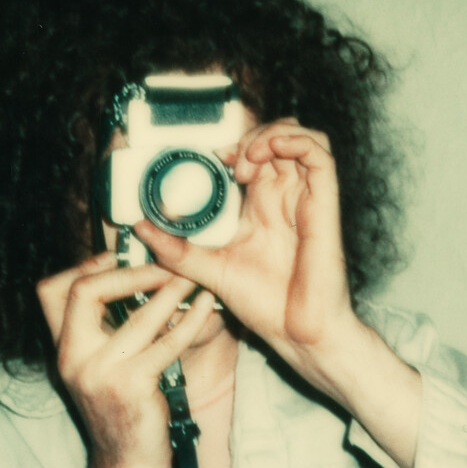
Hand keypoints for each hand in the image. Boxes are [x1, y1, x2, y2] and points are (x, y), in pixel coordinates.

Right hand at [37, 251, 217, 467]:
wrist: (126, 464)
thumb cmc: (122, 410)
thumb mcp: (99, 367)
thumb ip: (103, 329)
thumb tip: (131, 278)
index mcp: (63, 349)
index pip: (51, 291)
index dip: (83, 266)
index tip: (116, 257)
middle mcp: (73, 358)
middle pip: (84, 292)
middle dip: (126, 271)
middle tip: (161, 265)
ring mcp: (100, 373)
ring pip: (136, 315)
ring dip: (169, 291)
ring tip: (191, 278)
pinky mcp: (132, 386)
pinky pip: (166, 342)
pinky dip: (190, 321)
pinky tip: (205, 308)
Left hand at [136, 120, 421, 467]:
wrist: (300, 334)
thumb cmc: (266, 306)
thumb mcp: (210, 271)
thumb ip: (178, 250)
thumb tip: (141, 227)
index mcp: (263, 207)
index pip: (257, 155)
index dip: (235, 144)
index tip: (211, 159)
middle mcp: (287, 197)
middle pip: (279, 138)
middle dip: (251, 135)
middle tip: (227, 159)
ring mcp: (308, 198)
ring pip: (303, 137)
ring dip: (272, 133)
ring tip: (246, 157)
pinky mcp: (325, 204)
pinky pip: (321, 154)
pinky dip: (295, 141)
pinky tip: (267, 154)